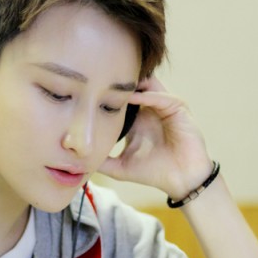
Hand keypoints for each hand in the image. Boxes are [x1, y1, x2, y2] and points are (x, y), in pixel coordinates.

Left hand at [98, 76, 213, 199]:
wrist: (180, 180)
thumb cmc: (154, 172)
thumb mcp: (121, 167)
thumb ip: (102, 162)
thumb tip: (77, 163)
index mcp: (138, 120)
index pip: (121, 100)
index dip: (107, 94)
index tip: (88, 90)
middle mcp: (150, 110)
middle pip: (135, 87)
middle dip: (119, 83)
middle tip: (99, 77)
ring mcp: (165, 107)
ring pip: (149, 86)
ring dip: (133, 84)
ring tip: (115, 81)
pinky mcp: (178, 109)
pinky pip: (162, 97)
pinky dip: (149, 96)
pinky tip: (134, 97)